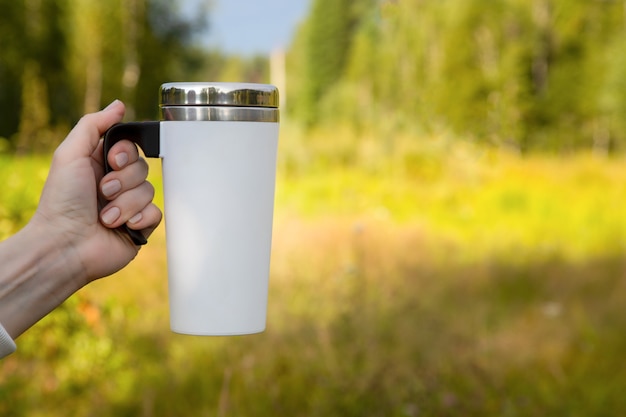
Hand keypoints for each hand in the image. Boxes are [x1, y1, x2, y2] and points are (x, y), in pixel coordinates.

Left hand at [32, 100, 161, 284]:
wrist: (65, 245)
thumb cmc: (62, 201)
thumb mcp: (70, 154)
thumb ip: (93, 125)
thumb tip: (119, 105)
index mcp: (101, 166)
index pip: (131, 148)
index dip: (125, 154)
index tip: (111, 161)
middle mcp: (117, 185)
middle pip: (143, 168)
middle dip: (122, 181)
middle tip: (102, 192)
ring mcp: (130, 207)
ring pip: (149, 191)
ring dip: (125, 203)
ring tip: (106, 217)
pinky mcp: (140, 227)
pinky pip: (156, 213)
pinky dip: (139, 218)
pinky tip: (122, 227)